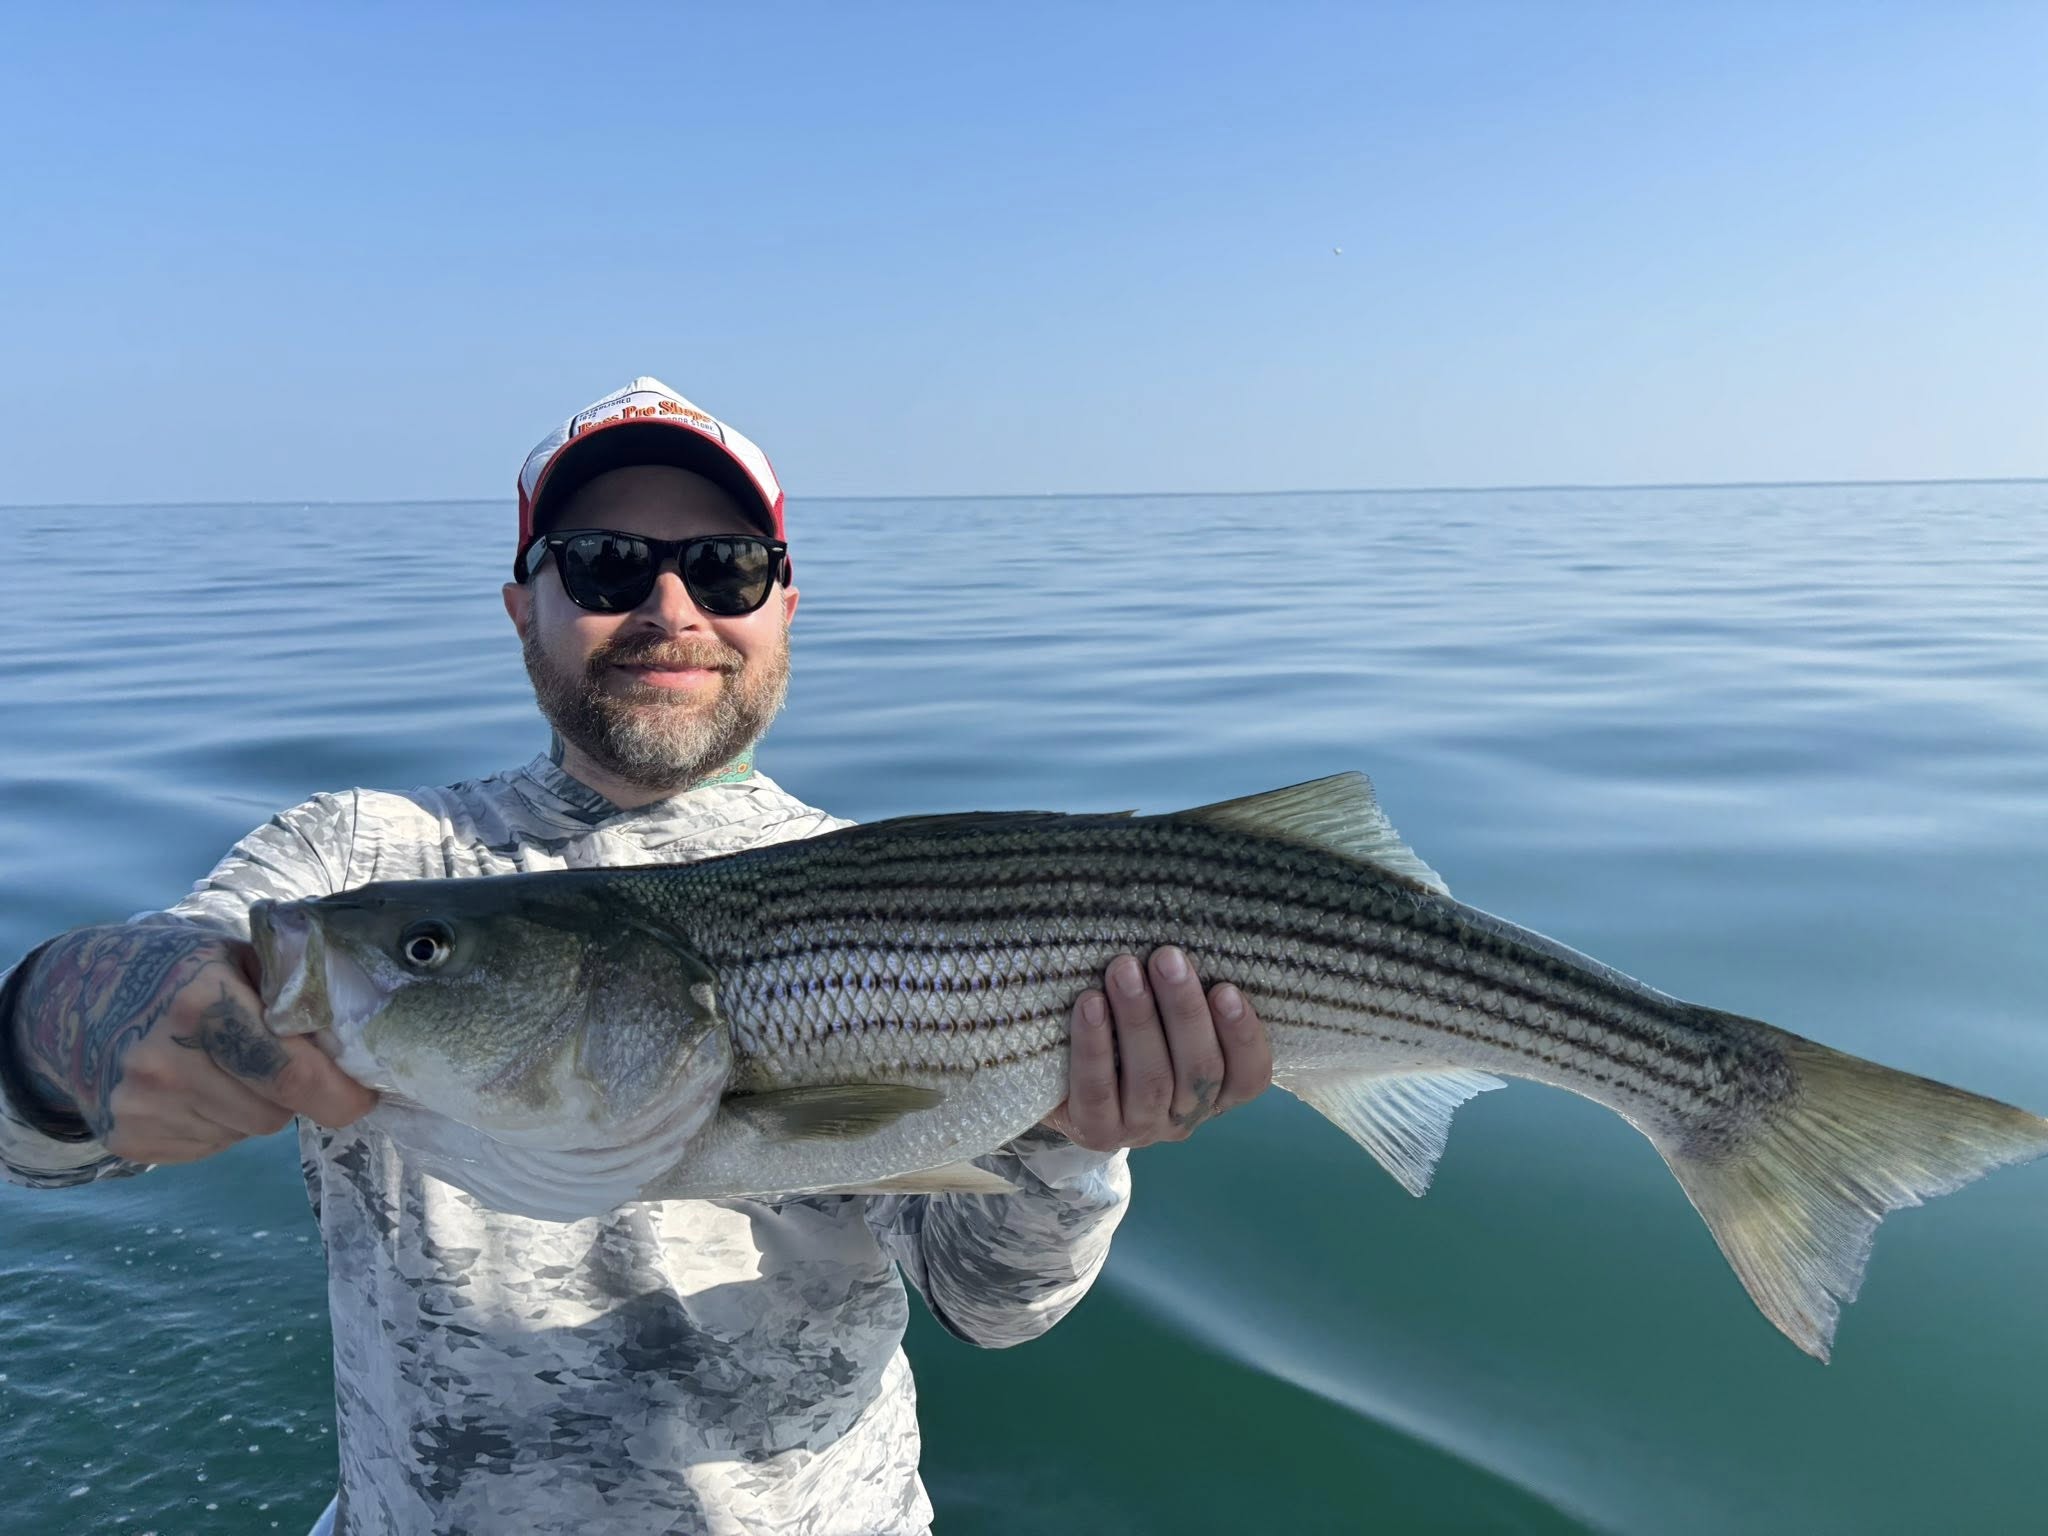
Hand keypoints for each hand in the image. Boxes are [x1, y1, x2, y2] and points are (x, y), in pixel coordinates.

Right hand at [10, 923, 376, 1162]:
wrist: (72, 1000)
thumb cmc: (175, 971)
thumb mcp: (234, 957)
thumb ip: (295, 990)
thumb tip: (362, 1034)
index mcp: (201, 1007)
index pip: (294, 1077)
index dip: (342, 1094)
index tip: (364, 1094)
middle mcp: (165, 1063)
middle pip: (275, 1112)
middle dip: (293, 1094)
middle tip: (278, 1061)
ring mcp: (141, 1106)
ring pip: (246, 1132)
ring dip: (253, 1107)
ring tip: (222, 1065)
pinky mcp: (127, 1139)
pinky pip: (210, 1146)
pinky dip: (217, 1123)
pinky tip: (191, 1086)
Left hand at [1042, 946, 1272, 1151]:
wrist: (1061, 1086)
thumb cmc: (1128, 1037)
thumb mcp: (1166, 1022)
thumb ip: (1183, 998)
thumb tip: (1186, 943)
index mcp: (1216, 1092)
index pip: (1248, 1076)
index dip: (1243, 1036)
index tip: (1226, 989)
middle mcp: (1185, 1116)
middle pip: (1199, 1069)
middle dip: (1184, 1010)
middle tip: (1167, 958)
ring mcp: (1142, 1129)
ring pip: (1151, 1079)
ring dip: (1139, 1019)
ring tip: (1123, 969)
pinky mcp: (1096, 1131)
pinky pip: (1098, 1091)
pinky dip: (1094, 1046)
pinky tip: (1090, 1004)